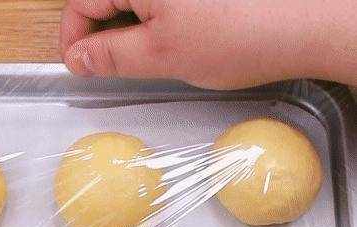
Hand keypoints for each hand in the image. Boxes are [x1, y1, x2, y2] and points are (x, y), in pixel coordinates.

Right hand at [60, 0, 356, 88]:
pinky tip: (169, 37)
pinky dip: (153, 17)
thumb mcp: (162, 54)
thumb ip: (111, 56)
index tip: (76, 66)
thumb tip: (78, 60)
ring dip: (127, 26)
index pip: (81, 1)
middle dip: (99, 33)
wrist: (306, 21)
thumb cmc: (239, 34)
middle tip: (107, 68)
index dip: (73, 38)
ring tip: (144, 56)